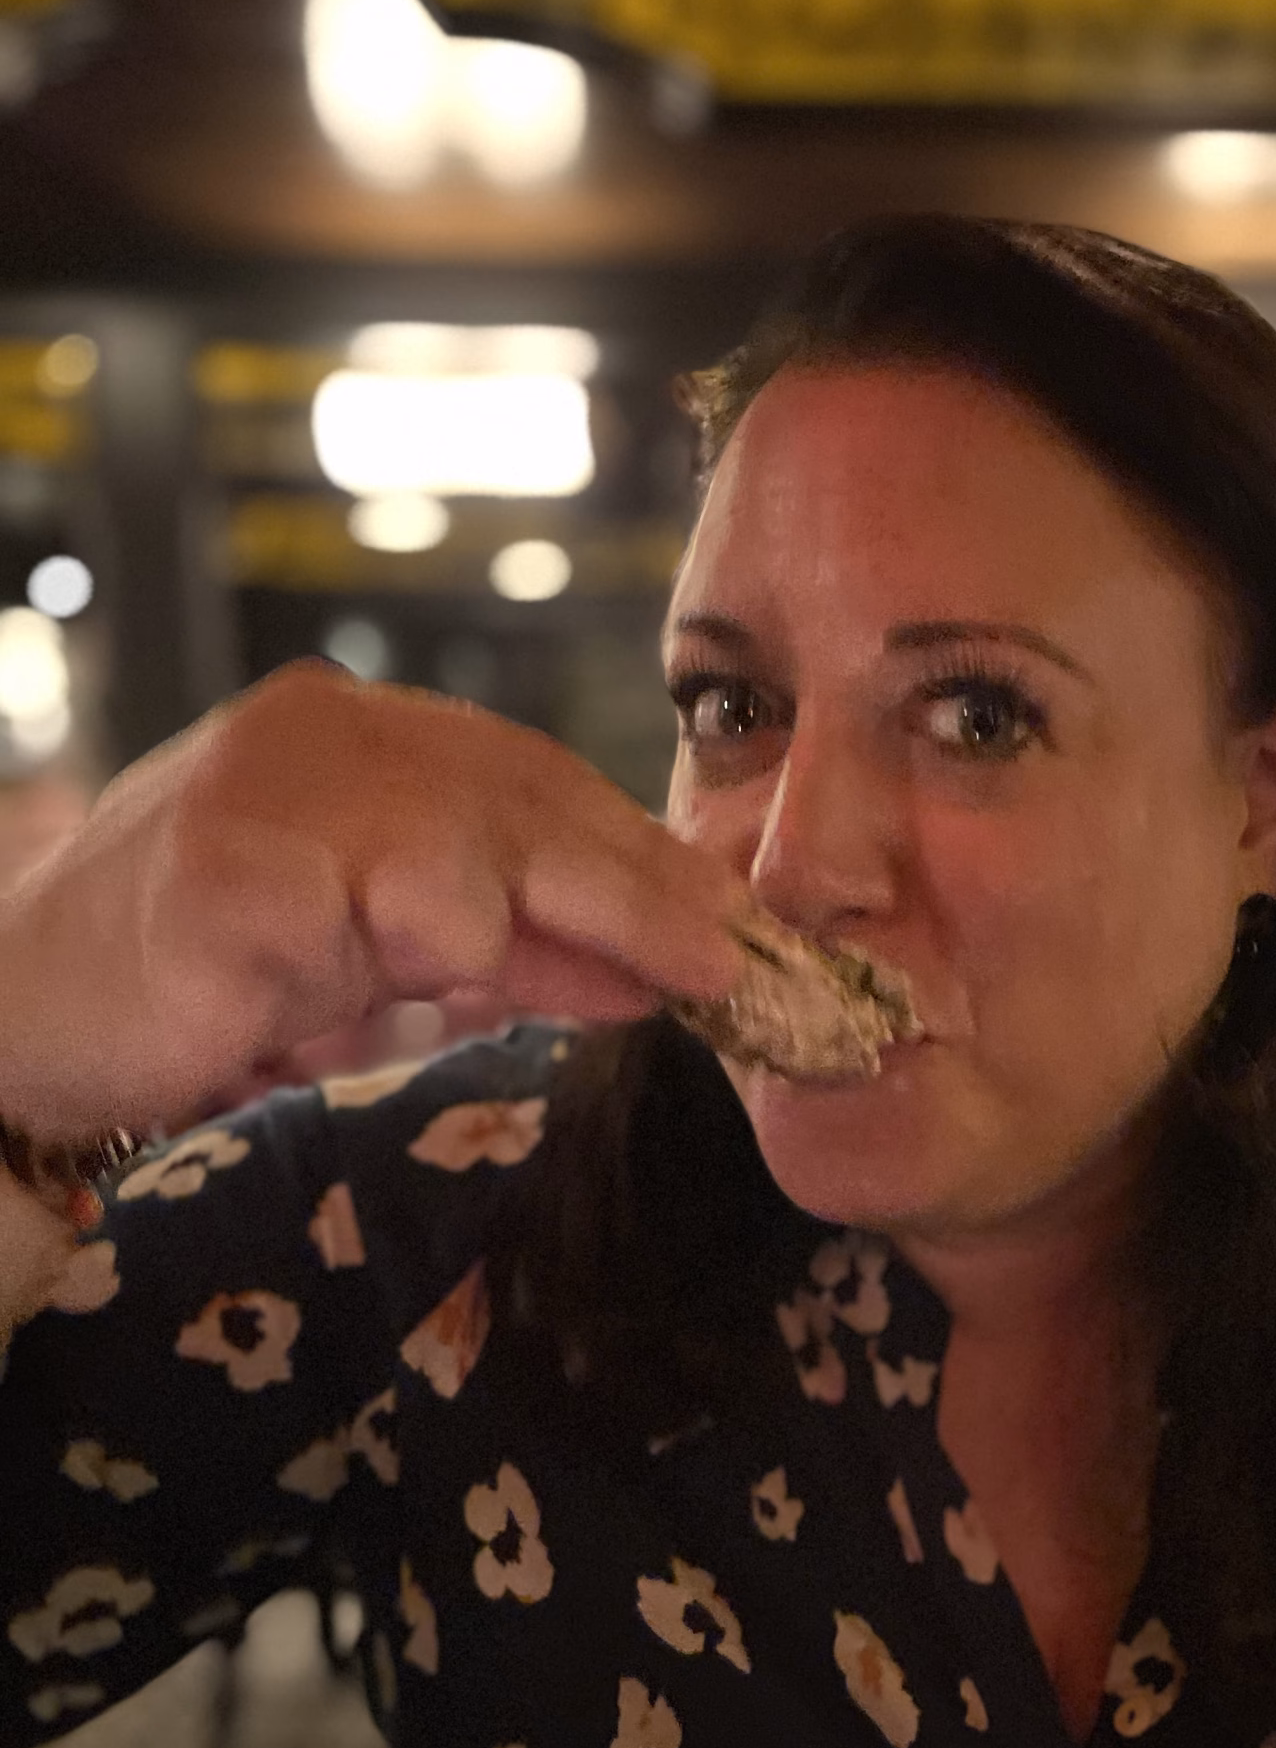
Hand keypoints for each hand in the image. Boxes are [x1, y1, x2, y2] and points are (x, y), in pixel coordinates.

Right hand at [0, 662, 746, 1137]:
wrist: (32, 1011)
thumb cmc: (214, 975)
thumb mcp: (386, 952)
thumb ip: (514, 947)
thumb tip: (653, 972)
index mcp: (365, 736)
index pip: (536, 781)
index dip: (641, 855)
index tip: (733, 925)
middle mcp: (320, 738)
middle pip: (520, 808)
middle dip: (634, 893)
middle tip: (726, 964)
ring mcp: (262, 795)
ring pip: (448, 860)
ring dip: (501, 936)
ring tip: (505, 983)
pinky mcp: (216, 873)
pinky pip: (343, 924)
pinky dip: (377, 965)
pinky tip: (376, 989)